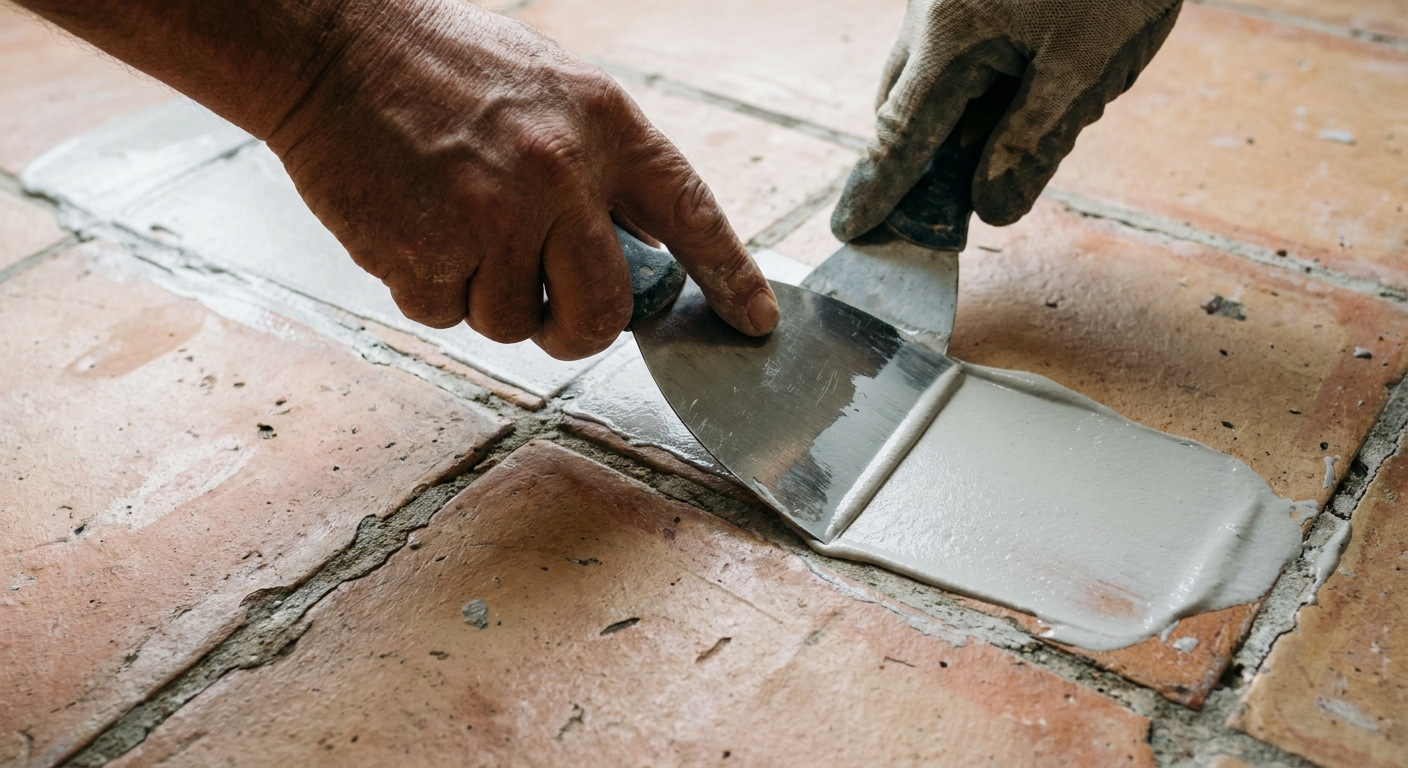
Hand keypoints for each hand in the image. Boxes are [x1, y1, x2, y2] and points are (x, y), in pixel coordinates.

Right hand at [266, 1, 777, 358]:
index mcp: (606, 125)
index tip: (755, 321)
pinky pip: (449, 318)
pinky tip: (413, 230)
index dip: (730, 273)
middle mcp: (562, 175)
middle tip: (550, 309)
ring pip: (516, 324)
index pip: (690, 212)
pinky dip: (431, 291)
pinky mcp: (429, 254)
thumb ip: (601, 167)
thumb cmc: (444, 69)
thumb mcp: (553, 90)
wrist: (333, 49)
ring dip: (487, 298)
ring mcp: (495, 218)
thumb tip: (635, 250)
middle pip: (604, 311)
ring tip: (454, 226)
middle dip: (577, 327)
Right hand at [832, 0, 1181, 239]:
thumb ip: (1033, 142)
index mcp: (949, 39)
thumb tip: (990, 208)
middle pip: (900, 108)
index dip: (878, 189)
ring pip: (923, 80)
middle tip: (932, 211)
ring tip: (997, 145)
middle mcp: (928, 14)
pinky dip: (967, 88)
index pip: (899, 134)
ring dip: (946, 123)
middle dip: (911, 161)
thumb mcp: (1087, 69)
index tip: (850, 229)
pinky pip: (950, 52)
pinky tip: (1017, 90)